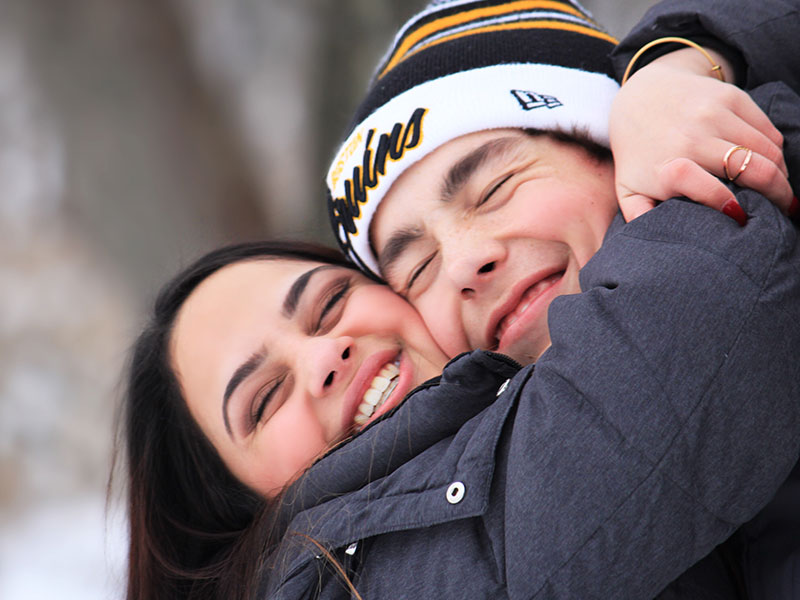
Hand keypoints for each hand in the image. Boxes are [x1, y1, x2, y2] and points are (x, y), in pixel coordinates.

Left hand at [610, 47, 794, 222]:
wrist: (640, 96)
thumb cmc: (637, 152)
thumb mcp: (627, 187)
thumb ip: (637, 215)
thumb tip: (649, 240)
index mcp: (667, 167)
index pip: (709, 190)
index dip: (729, 205)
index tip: (741, 218)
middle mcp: (691, 138)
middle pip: (754, 169)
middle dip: (778, 193)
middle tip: (787, 210)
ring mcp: (713, 114)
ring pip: (768, 150)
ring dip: (781, 173)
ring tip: (780, 190)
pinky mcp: (730, 96)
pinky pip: (768, 130)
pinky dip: (776, 150)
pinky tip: (770, 164)